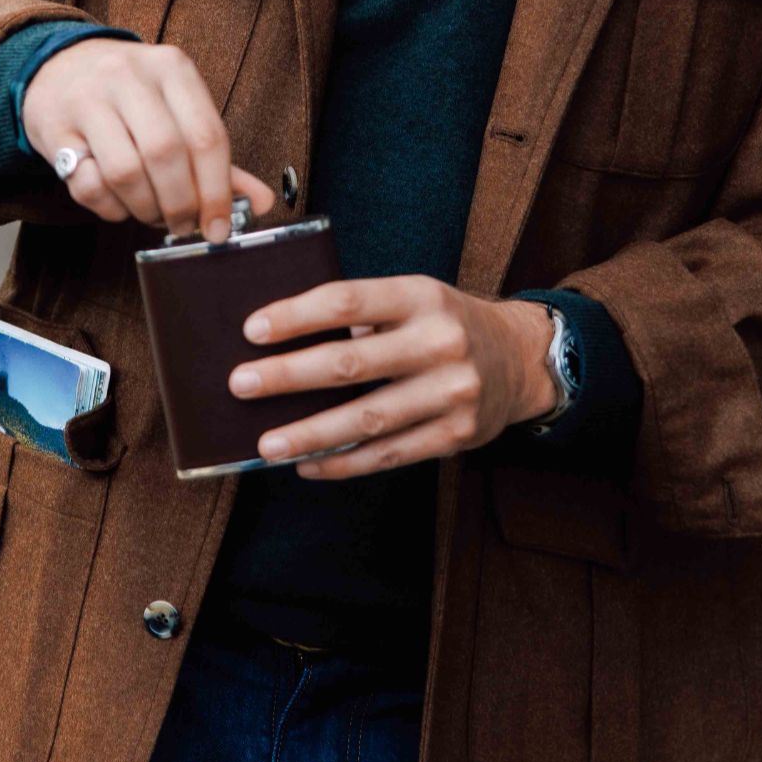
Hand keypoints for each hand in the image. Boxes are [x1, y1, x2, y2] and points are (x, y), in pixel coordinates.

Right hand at [22, 37, 275, 242]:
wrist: (58, 67)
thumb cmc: (129, 96)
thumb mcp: (176, 107)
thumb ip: (216, 155)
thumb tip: (261, 203)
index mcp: (172, 69)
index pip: (207, 136)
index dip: (217, 192)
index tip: (220, 227)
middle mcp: (130, 77)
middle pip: (166, 154)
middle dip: (181, 204)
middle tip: (185, 225)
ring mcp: (87, 99)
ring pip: (125, 172)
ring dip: (145, 209)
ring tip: (153, 214)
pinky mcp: (55, 128)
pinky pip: (87, 184)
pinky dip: (111, 209)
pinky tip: (120, 204)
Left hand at [227, 276, 560, 477]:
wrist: (520, 359)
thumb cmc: (445, 324)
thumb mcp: (415, 298)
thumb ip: (362, 313)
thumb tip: (281, 341)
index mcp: (421, 296)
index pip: (348, 300)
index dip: (297, 316)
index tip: (252, 329)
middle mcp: (440, 341)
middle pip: (350, 363)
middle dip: (288, 375)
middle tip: (241, 385)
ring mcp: (451, 391)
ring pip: (366, 419)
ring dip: (309, 434)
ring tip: (265, 445)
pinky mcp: (456, 435)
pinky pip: (389, 454)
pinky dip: (344, 463)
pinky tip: (308, 465)